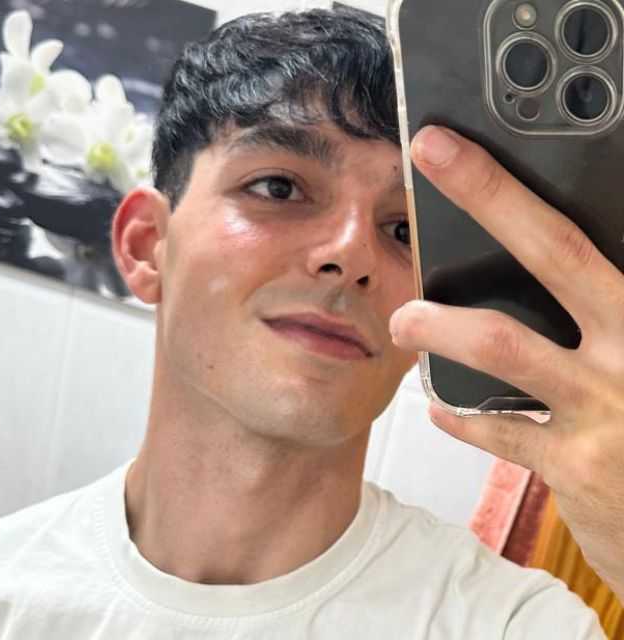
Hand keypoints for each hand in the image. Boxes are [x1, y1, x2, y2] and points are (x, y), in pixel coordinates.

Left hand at [389, 125, 623, 601]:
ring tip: (404, 320)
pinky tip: (441, 409)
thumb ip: (603, 311)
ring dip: (439, 325)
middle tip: (431, 154)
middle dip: (489, 196)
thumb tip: (556, 268)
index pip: (579, 235)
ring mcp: (606, 409)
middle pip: (555, 253)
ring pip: (502, 345)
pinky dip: (462, 418)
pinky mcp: (577, 467)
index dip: (515, 187)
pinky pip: (499, 432)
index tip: (459, 145)